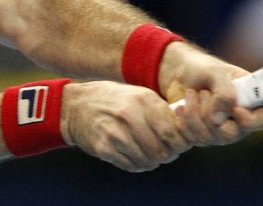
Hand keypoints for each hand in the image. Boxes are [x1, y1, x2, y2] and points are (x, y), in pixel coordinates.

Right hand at [59, 81, 191, 172]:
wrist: (76, 105)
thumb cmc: (113, 101)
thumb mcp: (138, 95)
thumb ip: (161, 111)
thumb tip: (186, 132)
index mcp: (144, 100)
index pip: (173, 132)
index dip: (179, 143)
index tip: (176, 144)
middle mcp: (130, 115)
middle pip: (161, 151)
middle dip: (165, 155)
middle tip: (162, 152)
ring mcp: (115, 132)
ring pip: (147, 161)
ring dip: (150, 161)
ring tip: (145, 153)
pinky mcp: (103, 147)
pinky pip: (130, 166)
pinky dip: (135, 164)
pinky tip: (131, 154)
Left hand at [158, 42, 262, 144]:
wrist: (178, 73)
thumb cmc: (202, 68)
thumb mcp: (214, 71)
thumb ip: (223, 92)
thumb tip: (219, 119)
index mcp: (253, 100)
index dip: (253, 120)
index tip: (235, 110)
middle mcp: (241, 119)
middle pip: (232, 134)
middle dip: (210, 113)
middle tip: (203, 92)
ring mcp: (222, 130)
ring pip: (211, 138)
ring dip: (195, 114)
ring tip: (191, 93)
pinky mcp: (203, 135)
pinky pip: (195, 139)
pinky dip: (184, 122)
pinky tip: (180, 107)